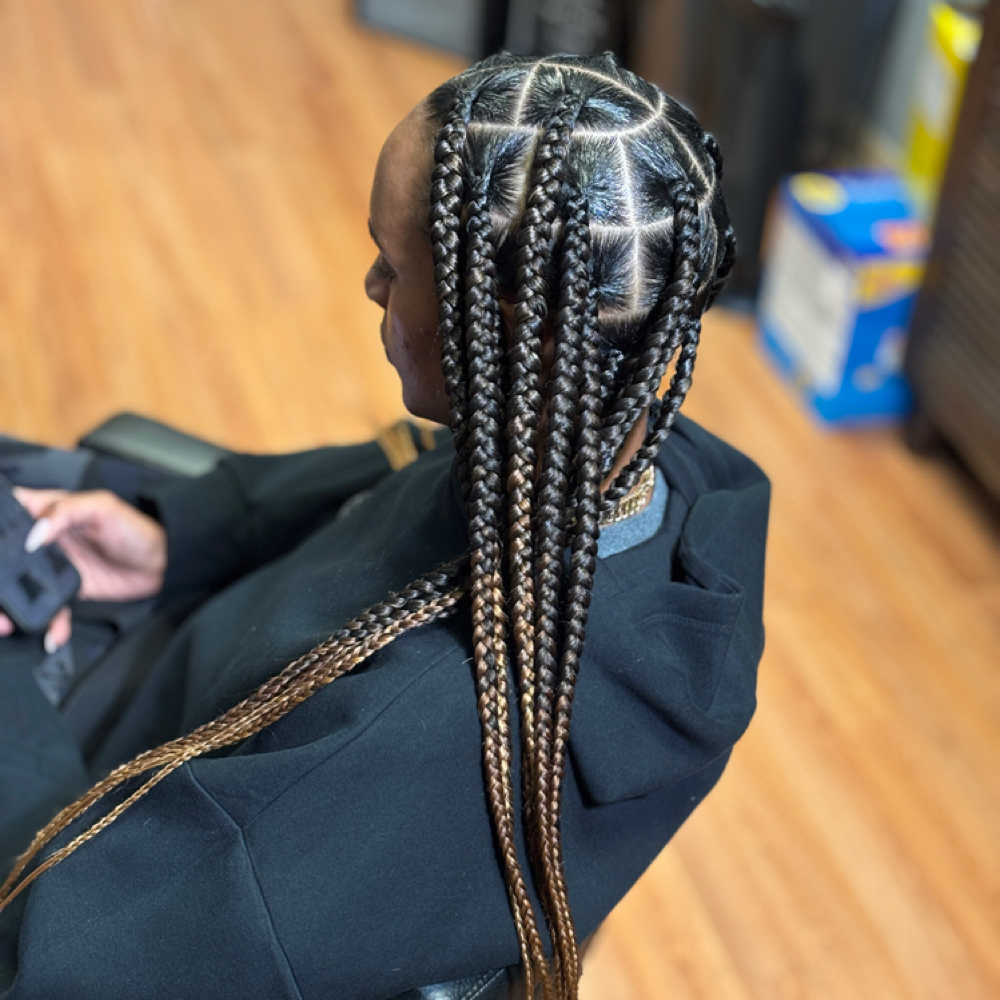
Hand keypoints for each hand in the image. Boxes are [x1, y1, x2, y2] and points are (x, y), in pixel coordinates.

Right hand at [0, 488, 166, 650]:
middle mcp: (46, 538)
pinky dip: (49, 622)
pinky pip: (49, 608)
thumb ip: (66, 512)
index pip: (8, 510)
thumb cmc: (136, 528)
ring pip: (19, 585)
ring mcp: (54, 565)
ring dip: (11, 604)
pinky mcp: (68, 589)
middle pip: (6, 555)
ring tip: (7, 622)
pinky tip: (53, 634)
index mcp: (49, 510)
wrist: (163, 564)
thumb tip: (35, 534)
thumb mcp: (103, 507)